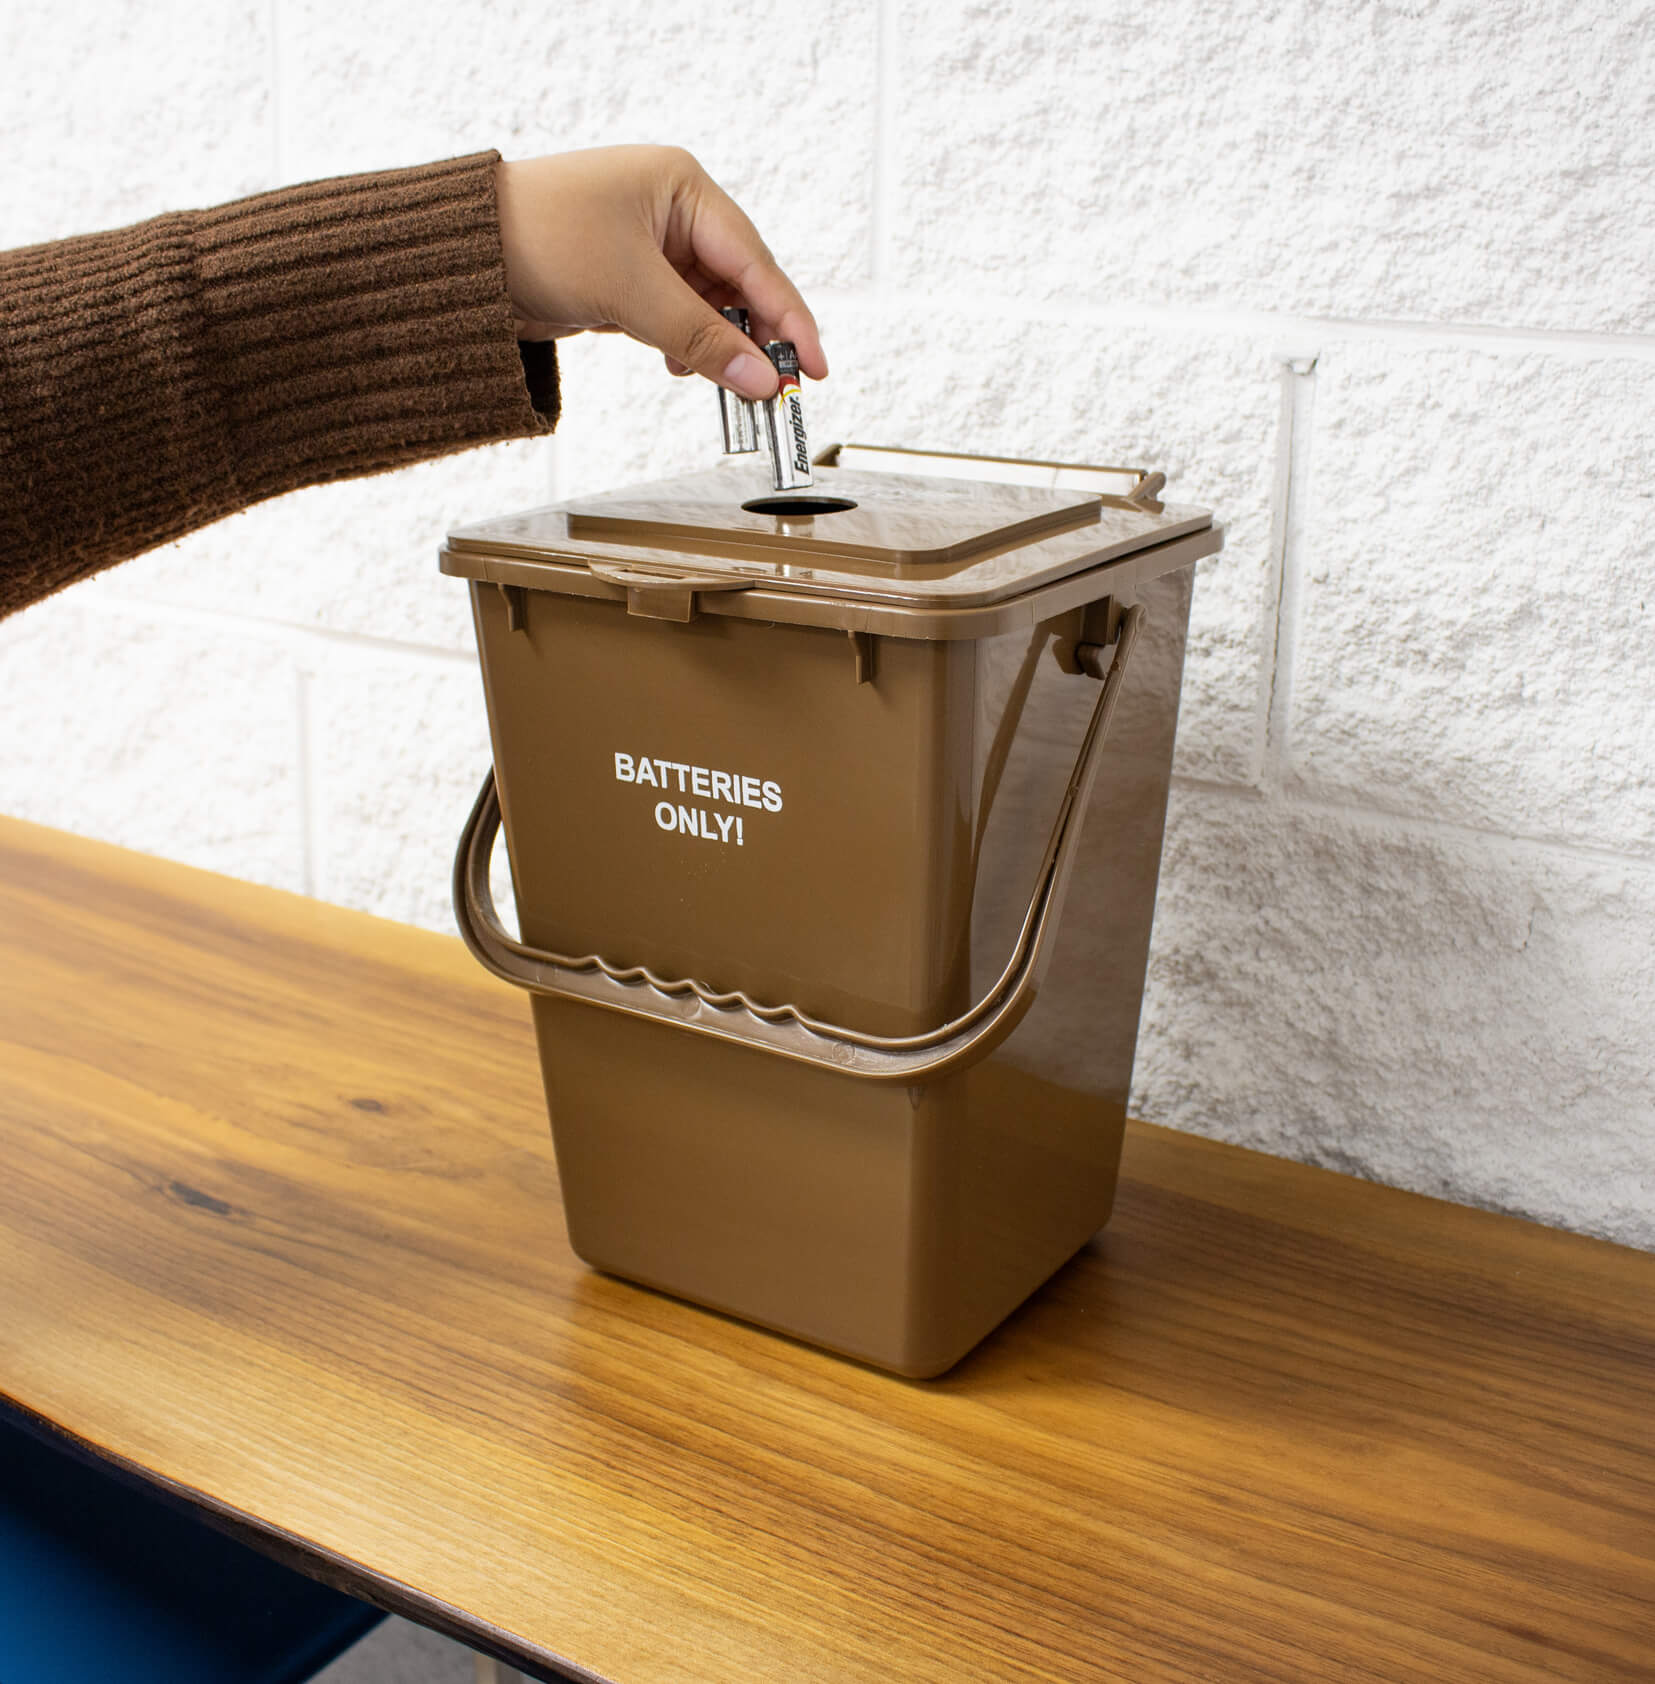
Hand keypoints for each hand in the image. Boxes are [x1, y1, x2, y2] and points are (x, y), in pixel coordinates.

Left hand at [494, 146, 826, 401]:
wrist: (459, 258)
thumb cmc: (537, 237)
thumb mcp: (629, 291)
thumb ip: (701, 339)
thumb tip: (758, 379)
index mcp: (683, 187)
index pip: (755, 260)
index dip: (789, 318)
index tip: (812, 367)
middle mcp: (673, 212)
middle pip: (739, 285)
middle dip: (754, 338)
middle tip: (774, 388)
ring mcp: (650, 248)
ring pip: (708, 308)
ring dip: (717, 347)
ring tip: (722, 380)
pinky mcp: (628, 282)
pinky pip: (677, 320)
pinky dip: (685, 348)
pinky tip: (678, 366)